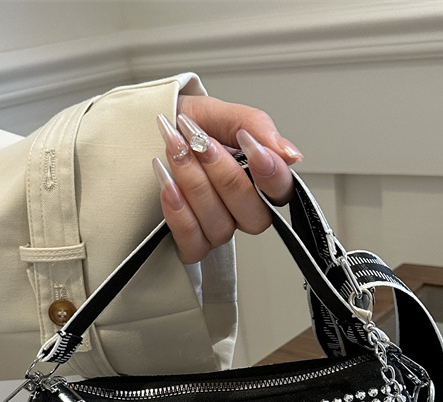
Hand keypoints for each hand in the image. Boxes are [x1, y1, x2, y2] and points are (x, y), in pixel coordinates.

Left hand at [152, 95, 301, 263]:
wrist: (150, 129)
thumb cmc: (187, 126)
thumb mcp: (223, 114)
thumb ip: (258, 129)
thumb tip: (291, 155)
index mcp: (259, 181)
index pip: (281, 191)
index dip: (270, 174)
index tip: (250, 146)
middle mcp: (241, 211)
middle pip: (254, 216)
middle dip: (223, 175)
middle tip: (199, 141)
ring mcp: (217, 229)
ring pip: (221, 227)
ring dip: (195, 186)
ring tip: (176, 149)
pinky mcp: (190, 242)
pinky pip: (193, 244)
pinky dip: (180, 214)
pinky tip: (168, 184)